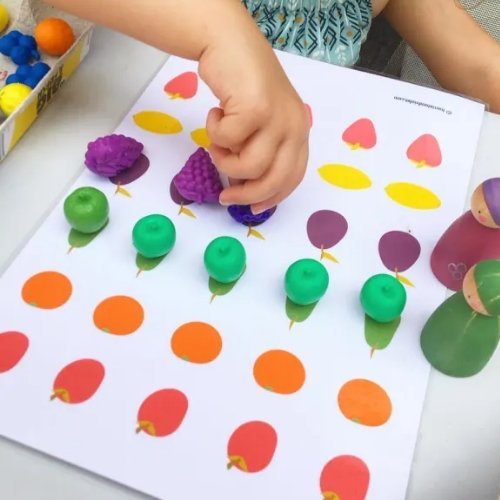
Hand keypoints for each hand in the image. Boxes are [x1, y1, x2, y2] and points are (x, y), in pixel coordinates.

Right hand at [199, 12, 309, 212]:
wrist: (230, 43)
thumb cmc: (243, 85)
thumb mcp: (260, 124)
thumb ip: (258, 151)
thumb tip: (242, 185)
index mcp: (299, 132)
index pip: (293, 177)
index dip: (272, 197)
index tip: (254, 209)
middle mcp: (295, 126)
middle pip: (273, 180)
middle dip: (246, 195)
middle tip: (225, 196)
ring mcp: (277, 117)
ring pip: (248, 166)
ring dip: (224, 159)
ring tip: (217, 139)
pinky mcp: (256, 108)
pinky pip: (227, 141)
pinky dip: (213, 132)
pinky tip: (215, 113)